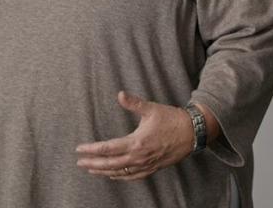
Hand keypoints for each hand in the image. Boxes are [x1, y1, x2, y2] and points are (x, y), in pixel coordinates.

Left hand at [75, 90, 195, 180]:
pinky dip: (120, 177)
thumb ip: (133, 103)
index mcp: (136, 142)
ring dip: (104, 172)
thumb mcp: (151, 109)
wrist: (192, 132)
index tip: (79, 149)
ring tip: (91, 170)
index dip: (92, 150)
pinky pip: (133, 177)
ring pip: (120, 172)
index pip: (108, 149)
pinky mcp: (153, 168)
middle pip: (110, 164)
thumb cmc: (171, 119)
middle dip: (93, 164)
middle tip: (79, 162)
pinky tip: (113, 176)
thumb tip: (119, 94)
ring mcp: (146, 165)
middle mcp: (139, 157)